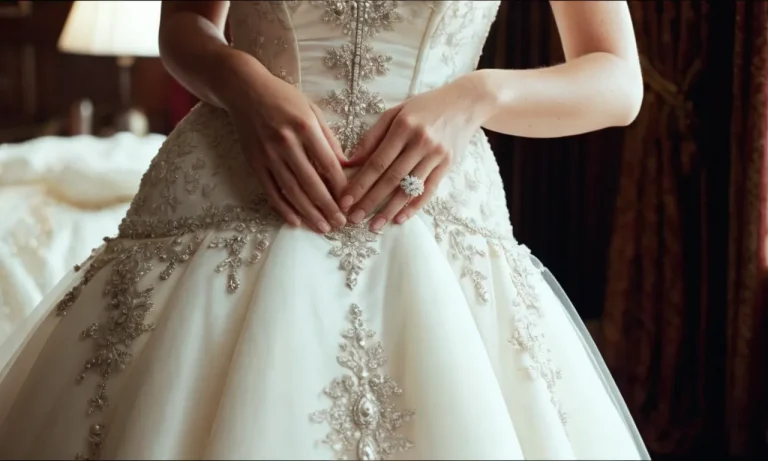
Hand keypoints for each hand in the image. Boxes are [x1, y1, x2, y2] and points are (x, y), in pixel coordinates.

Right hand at [230, 72, 347, 232]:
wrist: (245, 89)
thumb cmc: (284, 98)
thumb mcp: (312, 110)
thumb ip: (329, 139)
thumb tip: (347, 166)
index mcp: (305, 127)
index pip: (328, 165)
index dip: (341, 188)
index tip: (351, 203)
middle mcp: (286, 143)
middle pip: (311, 183)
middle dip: (328, 207)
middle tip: (341, 224)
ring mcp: (268, 155)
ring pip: (292, 191)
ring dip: (309, 213)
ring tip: (323, 227)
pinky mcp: (254, 163)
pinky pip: (270, 191)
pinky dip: (283, 209)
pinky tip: (296, 221)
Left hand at [339, 75, 490, 230]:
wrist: (465, 102)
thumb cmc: (425, 107)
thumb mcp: (396, 112)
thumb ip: (372, 136)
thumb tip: (350, 161)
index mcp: (403, 127)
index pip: (377, 161)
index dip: (360, 183)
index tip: (345, 200)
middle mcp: (420, 142)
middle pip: (390, 178)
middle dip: (370, 201)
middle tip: (354, 219)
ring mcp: (436, 155)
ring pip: (409, 188)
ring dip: (389, 210)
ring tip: (374, 226)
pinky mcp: (448, 165)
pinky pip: (429, 190)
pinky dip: (414, 206)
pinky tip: (399, 218)